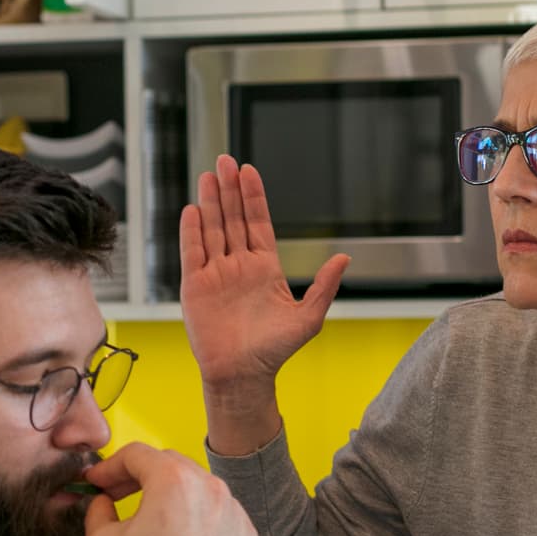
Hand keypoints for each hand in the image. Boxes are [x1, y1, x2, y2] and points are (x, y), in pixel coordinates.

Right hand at [81, 443, 257, 535]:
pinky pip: (219, 516)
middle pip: (170, 465)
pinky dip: (199, 520)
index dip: (110, 465)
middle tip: (119, 492)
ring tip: (152, 519)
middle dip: (141, 475)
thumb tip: (103, 500)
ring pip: (198, 489)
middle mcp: (211, 488)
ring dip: (173, 496)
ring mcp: (234, 512)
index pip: (136, 454)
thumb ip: (98, 509)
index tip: (98, 480)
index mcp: (173, 481)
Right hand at [180, 157, 347, 394]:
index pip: (257, 223)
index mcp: (265, 268)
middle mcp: (238, 265)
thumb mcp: (309, 318)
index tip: (249, 171)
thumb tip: (345, 257)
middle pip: (232, 219)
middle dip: (230, 189)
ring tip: (209, 175)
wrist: (242, 375)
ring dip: (211, 202)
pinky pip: (191, 252)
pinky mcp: (195, 286)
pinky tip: (193, 209)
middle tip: (225, 160)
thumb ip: (324, 286)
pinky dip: (191, 231)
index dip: (253, 197)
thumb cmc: (274, 351)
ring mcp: (215, 274)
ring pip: (212, 229)